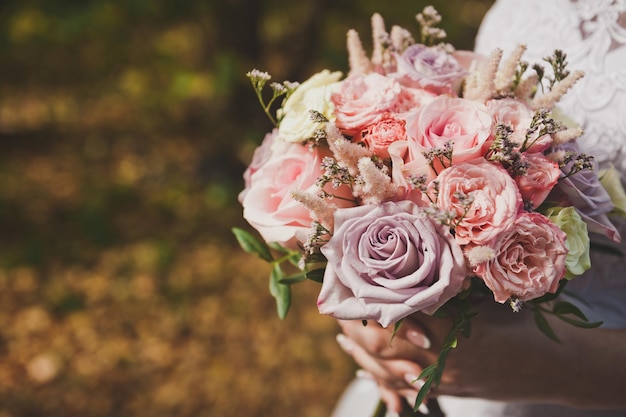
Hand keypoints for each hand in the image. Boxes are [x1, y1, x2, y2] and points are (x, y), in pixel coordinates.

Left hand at [337, 303, 625, 411]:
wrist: (550, 364)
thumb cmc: (518, 321)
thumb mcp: (482, 296)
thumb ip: (445, 287)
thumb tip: (404, 265)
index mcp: (447, 327)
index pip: (392, 315)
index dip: (366, 303)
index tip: (347, 290)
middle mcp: (438, 357)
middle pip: (383, 347)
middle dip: (356, 330)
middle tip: (338, 314)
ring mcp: (441, 379)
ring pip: (390, 371)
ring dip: (363, 357)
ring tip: (345, 342)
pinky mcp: (447, 391)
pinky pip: (407, 389)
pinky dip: (385, 379)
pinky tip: (370, 370)